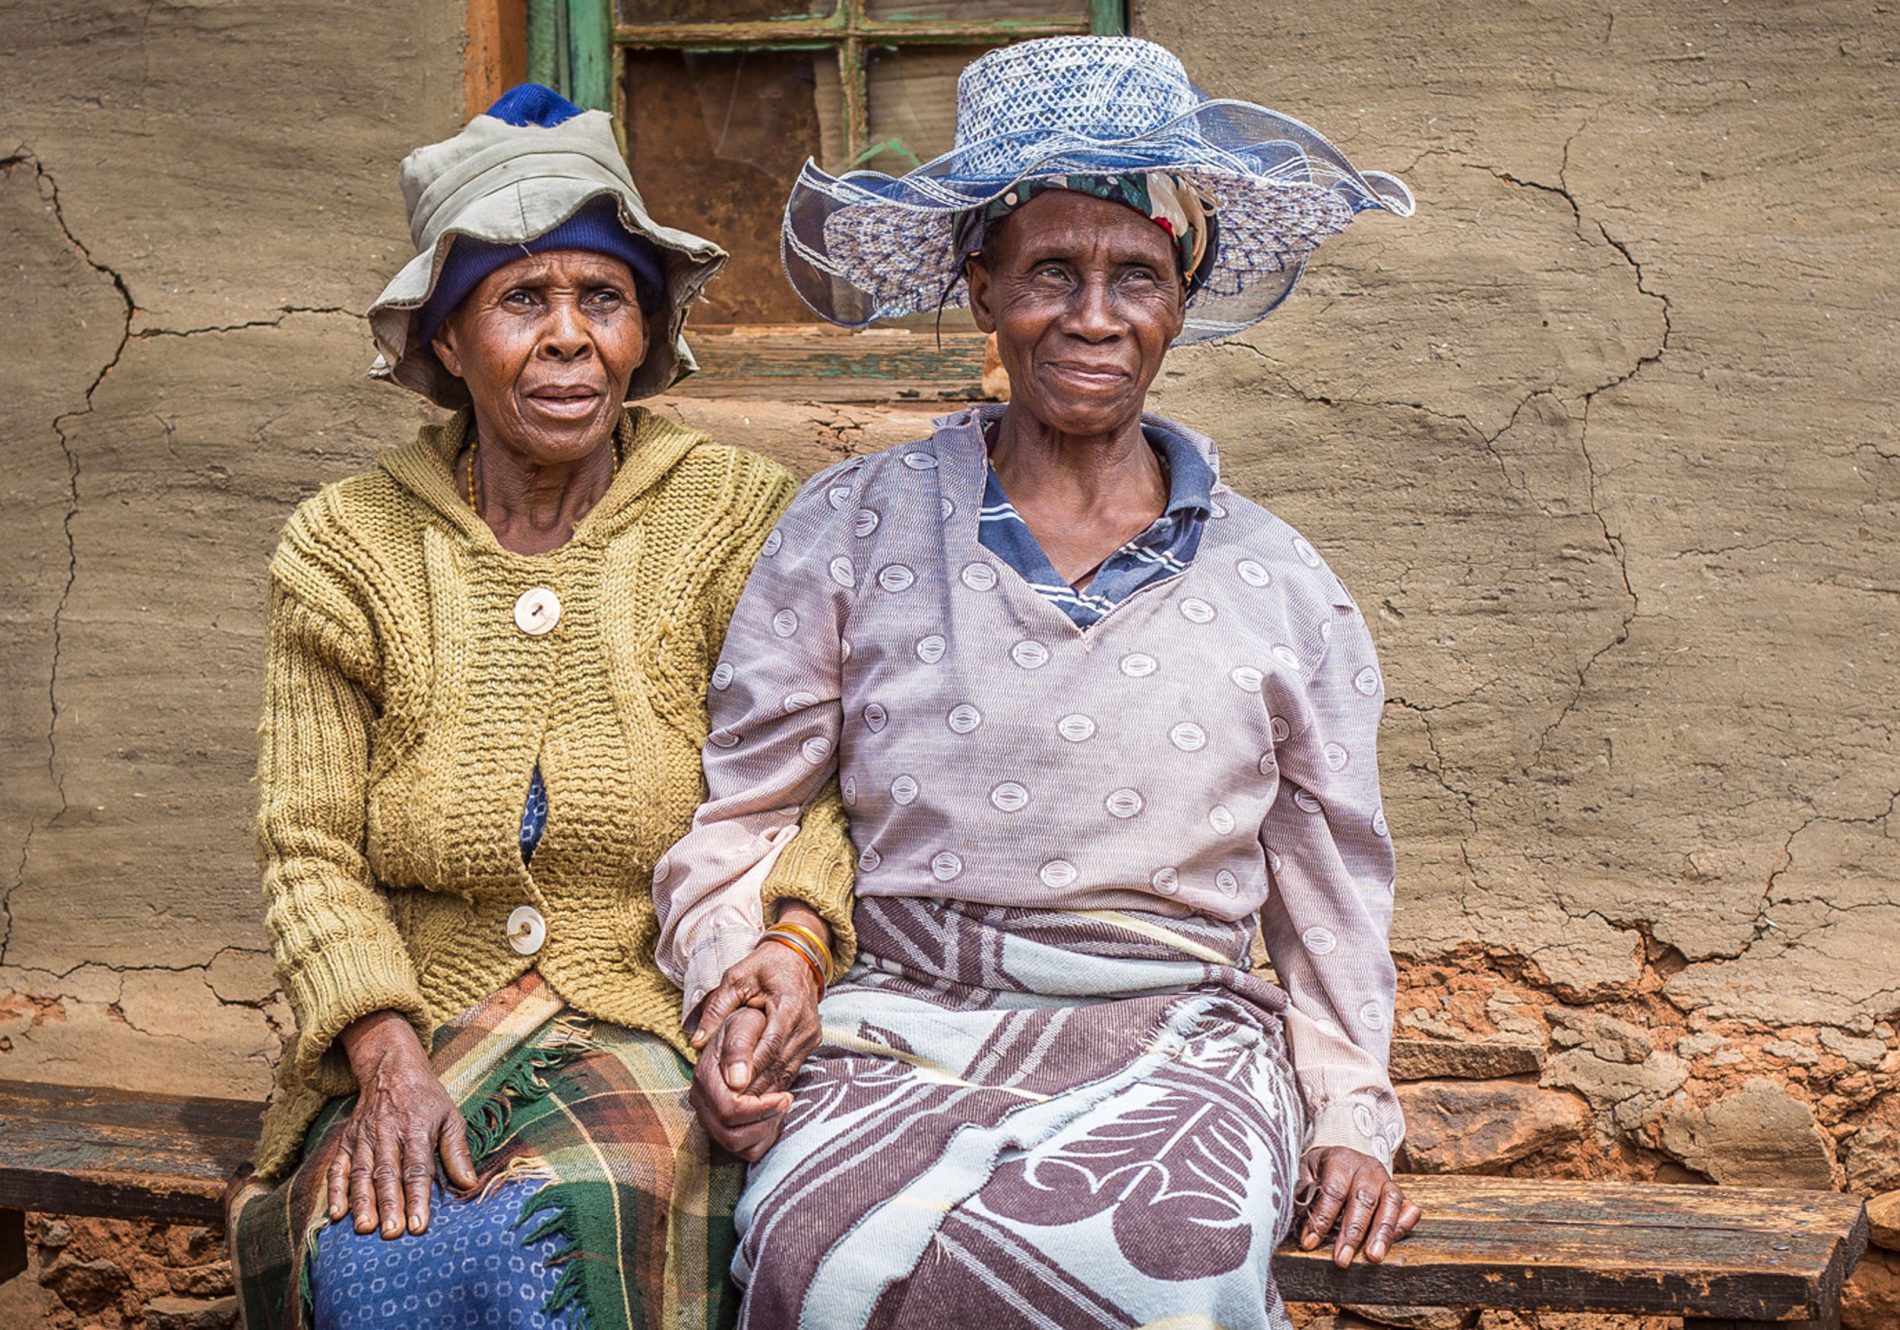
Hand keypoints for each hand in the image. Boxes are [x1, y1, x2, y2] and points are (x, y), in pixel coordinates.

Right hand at [327, 1010, 478, 1237]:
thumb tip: (469, 1184)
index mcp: (417, 1128)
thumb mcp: (450, 1117)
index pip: (418, 1168)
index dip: (418, 1197)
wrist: (391, 1069)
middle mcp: (388, 1133)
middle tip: (392, 1234)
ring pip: (362, 1173)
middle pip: (388, 1174)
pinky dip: (336, 1190)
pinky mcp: (347, 1141)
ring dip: (363, 1203)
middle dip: (390, 1205)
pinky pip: (339, 1167)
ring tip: (365, 1229)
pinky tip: (337, 1213)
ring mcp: (364, 1137)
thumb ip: (457, 1152)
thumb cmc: (426, 1099)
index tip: (419, 1225)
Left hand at [689, 906, 827, 1096]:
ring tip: (738, 1110)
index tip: (730, 1087)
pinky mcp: (811, 1043)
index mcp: (789, 1005)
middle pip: (779, 1064)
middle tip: (728, 1106)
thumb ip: (717, 1009)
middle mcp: (805, 1024)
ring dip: (764, 1093)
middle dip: (754, 1087)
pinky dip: (773, 1086)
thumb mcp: (736, 978)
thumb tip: (697, 1042)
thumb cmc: (764, 967)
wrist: (798, 959)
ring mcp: (811, 1036)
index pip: (770, 1044)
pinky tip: (755, 1101)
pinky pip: (792, 1071)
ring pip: (787, 1073)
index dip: (751, 1067)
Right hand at [689, 1007, 795, 1160]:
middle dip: (765, 1122)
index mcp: (705, 1078)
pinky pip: (744, 1149)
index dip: (760, 1108)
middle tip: (787, 1100)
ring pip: (737, 1146)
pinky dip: (762, 1137)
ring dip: (765, 1130)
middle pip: (731, 1135)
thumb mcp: (745, 1023)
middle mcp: (702, 1101)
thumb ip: (739, 1047)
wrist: (744, 1030)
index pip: (729, 1110)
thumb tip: (737, 1081)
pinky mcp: (722, 1126)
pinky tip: (774, 1115)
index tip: (785, 1095)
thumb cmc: (748, 1023)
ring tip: (781, 1106)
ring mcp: (709, 1117)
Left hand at [1298, 1146, 1421, 1266]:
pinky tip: (1396, 1240)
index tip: (1310, 1242)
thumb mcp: (1306, 1173)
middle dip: (1353, 1233)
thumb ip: (1303, 1193)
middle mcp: (1366, 1168)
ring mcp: (1385, 1180)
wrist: (1345, 1158)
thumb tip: (1301, 1219)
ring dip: (1382, 1233)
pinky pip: (1404, 1209)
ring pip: (1389, 1204)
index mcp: (1340, 1161)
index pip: (1332, 1191)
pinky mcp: (1396, 1192)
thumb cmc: (1322, 1171)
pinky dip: (1403, 1225)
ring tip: (1373, 1257)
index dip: (1322, 1218)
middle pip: (1362, 1200)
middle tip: (1342, 1259)